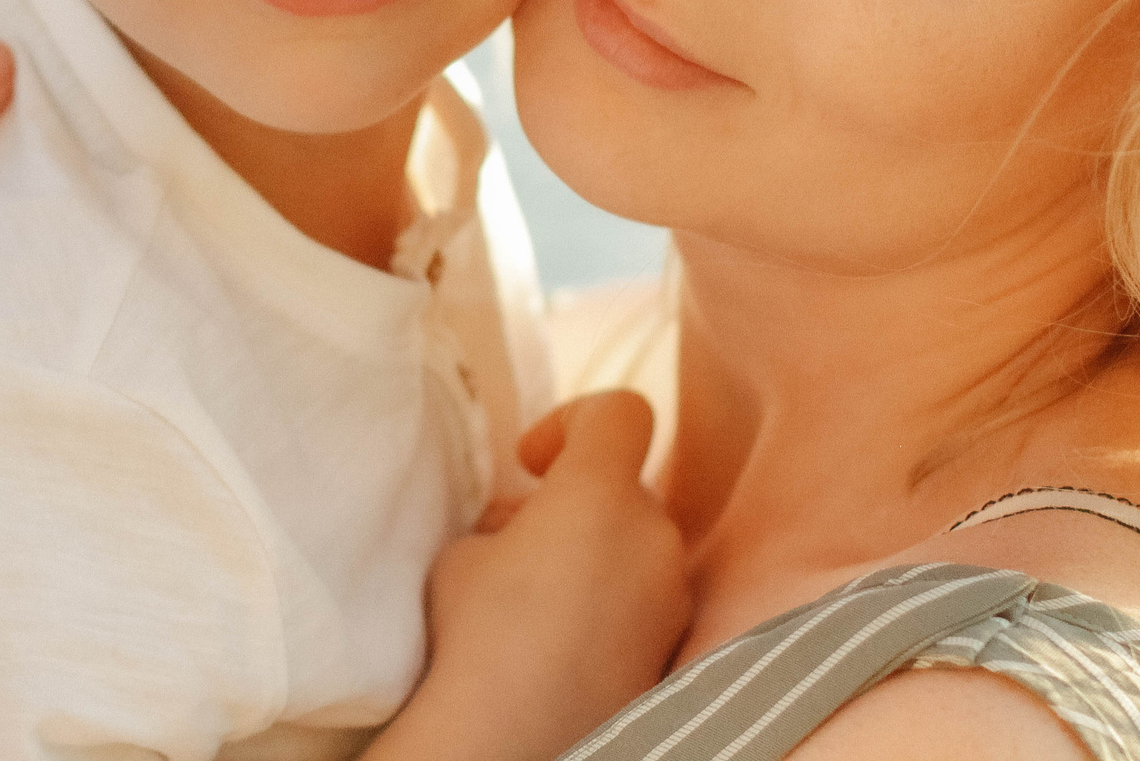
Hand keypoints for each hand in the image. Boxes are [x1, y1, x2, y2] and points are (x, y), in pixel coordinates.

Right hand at [368, 392, 691, 760]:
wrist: (511, 740)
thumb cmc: (477, 633)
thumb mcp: (466, 551)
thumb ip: (510, 520)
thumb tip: (528, 527)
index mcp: (601, 494)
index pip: (620, 411)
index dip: (573, 420)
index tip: (531, 462)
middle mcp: (654, 538)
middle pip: (625, 487)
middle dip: (575, 502)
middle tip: (517, 539)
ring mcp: (671, 599)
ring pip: (637, 547)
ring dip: (594, 554)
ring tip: (533, 599)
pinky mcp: (673, 652)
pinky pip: (646, 600)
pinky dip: (611, 604)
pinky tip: (559, 641)